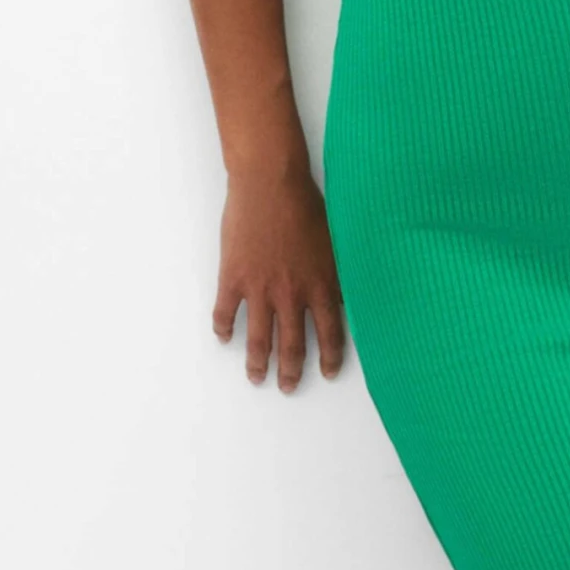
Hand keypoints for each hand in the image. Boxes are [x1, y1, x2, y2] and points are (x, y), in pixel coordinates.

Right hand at [211, 164, 345, 391]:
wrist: (270, 183)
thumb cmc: (306, 203)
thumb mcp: (335, 240)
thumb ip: (337, 272)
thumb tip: (345, 295)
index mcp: (321, 285)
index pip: (331, 333)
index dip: (331, 357)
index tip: (329, 372)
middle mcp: (292, 295)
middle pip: (293, 345)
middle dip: (291, 371)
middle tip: (288, 387)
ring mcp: (260, 289)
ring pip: (259, 338)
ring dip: (258, 362)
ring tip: (256, 377)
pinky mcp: (233, 278)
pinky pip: (226, 313)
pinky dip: (224, 329)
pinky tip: (224, 338)